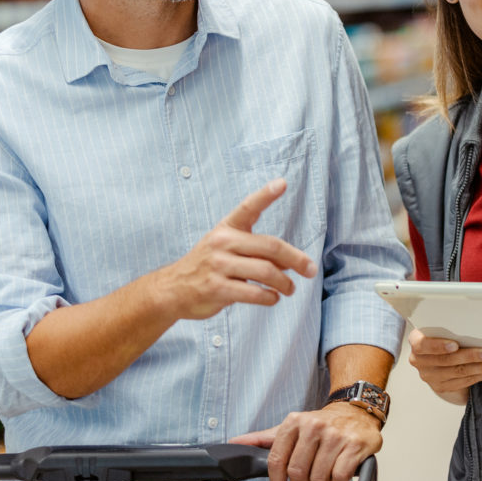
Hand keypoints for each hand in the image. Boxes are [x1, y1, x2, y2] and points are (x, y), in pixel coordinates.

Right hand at [153, 180, 317, 320]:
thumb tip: (292, 262)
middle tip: (310, 270)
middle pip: (270, 247)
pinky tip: (272, 298)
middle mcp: (222, 242)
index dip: (266, 195)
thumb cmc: (208, 267)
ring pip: (265, 272)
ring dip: (285, 283)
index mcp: (226, 228)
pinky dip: (269, 297)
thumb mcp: (228, 250)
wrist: (171, 289)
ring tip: (290, 289)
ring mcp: (218, 265)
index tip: (282, 183)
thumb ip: (258, 253)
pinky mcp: (216, 288)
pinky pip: (253, 293)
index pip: (248, 207)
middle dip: (296, 259)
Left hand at [230, 404, 381, 480]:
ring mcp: (335, 436)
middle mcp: (314, 426)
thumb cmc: (322, 425)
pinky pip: (340, 478)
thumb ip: (263, 438)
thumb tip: (235, 443)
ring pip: (319, 478)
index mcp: (294, 422)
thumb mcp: (292, 427)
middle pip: (297, 473)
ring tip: (326, 471)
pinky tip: (340, 469)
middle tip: (309, 478)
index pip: (276, 461)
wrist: (356, 412)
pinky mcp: (354, 446)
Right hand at [406, 329, 481, 399]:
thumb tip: (479, 323)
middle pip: (447, 360)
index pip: (422, 344)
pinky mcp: (442, 387)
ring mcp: (430, 376)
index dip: (438, 346)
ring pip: (459, 372)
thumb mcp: (440, 329)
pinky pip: (465, 381)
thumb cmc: (441, 336)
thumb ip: (450, 328)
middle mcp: (419, 361)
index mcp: (416, 341)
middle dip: (471, 356)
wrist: (437, 359)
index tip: (455, 344)